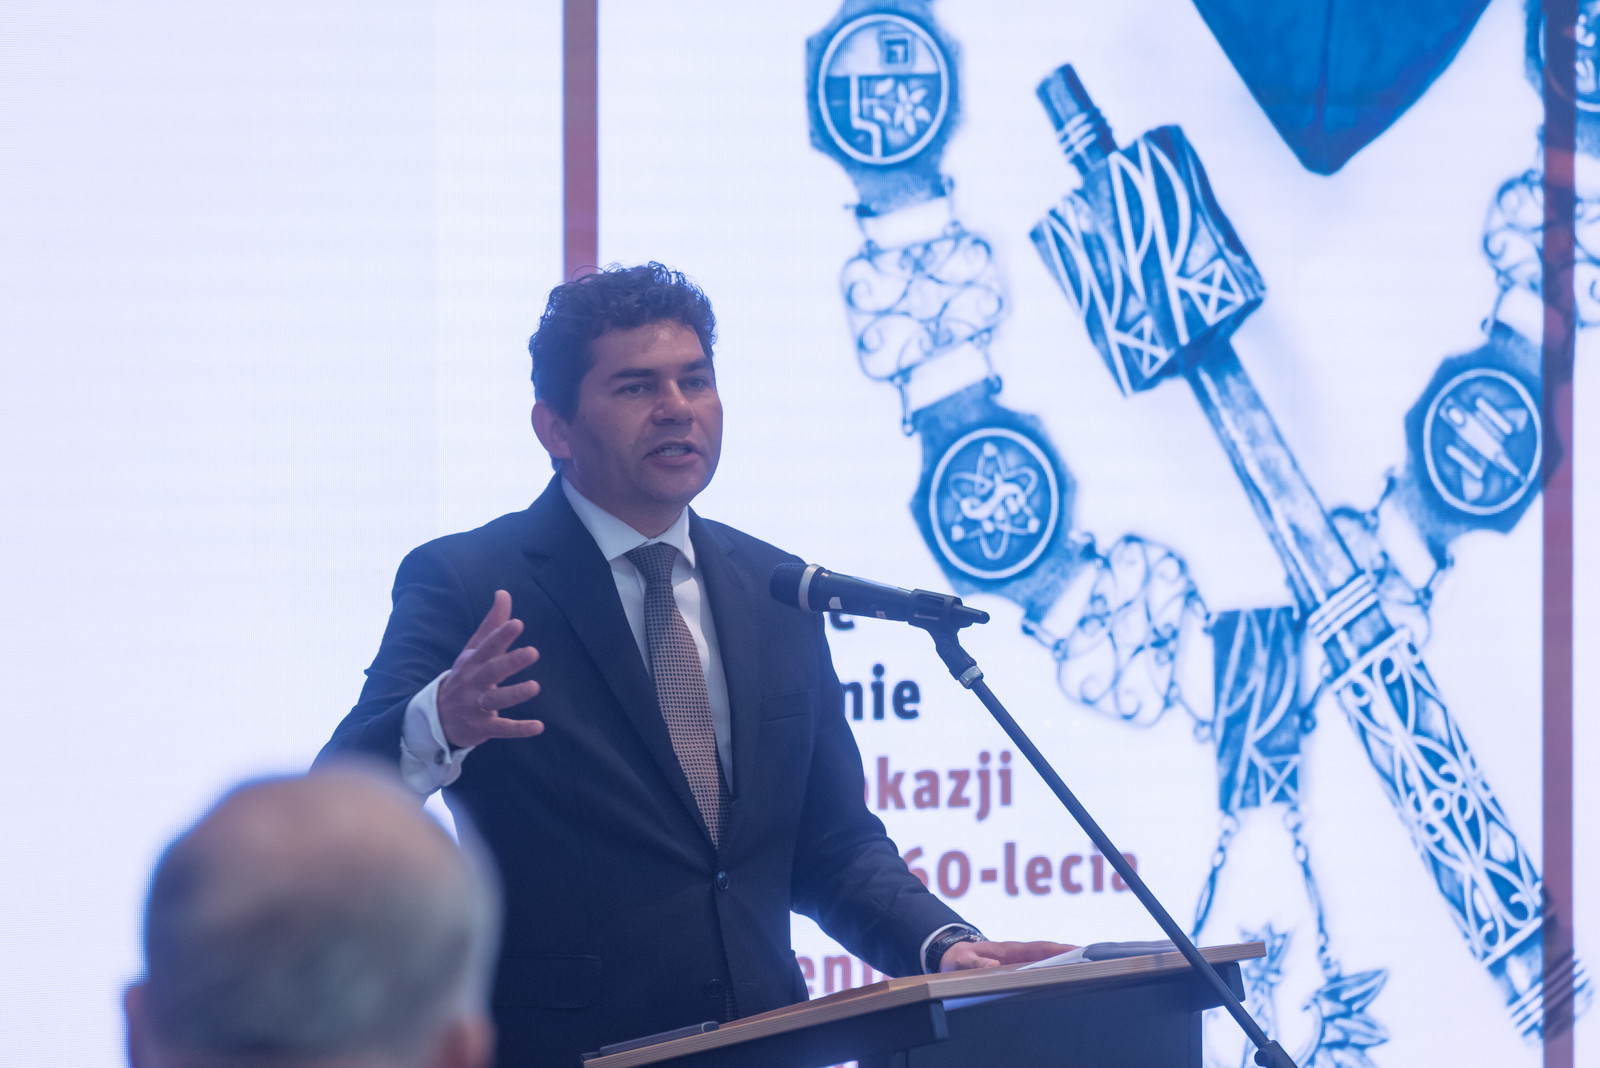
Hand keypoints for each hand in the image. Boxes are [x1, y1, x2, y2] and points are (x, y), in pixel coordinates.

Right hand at [436, 590, 544, 748]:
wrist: (436, 717)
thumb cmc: (465, 677)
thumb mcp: (473, 651)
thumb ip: (492, 624)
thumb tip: (503, 593)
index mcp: (473, 661)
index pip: (487, 646)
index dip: (501, 635)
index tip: (517, 624)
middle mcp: (474, 682)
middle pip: (492, 670)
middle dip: (511, 661)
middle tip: (533, 652)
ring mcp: (476, 706)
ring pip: (496, 699)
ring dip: (515, 693)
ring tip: (535, 686)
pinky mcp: (483, 727)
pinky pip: (502, 728)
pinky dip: (520, 729)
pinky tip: (538, 727)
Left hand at [939, 939, 1077, 971]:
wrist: (954, 956)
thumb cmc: (960, 958)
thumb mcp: (963, 961)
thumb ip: (975, 964)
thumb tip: (993, 969)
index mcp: (1011, 949)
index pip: (1040, 948)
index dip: (1060, 949)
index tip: (1080, 950)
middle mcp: (1020, 954)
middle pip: (1051, 955)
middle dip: (1073, 957)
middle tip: (1097, 964)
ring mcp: (1021, 962)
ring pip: (1048, 963)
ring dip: (1066, 967)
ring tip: (1089, 975)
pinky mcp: (1019, 971)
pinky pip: (1040, 972)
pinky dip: (1054, 975)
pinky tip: (1066, 984)